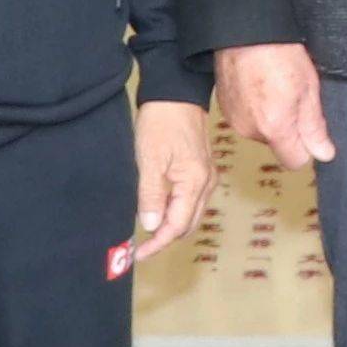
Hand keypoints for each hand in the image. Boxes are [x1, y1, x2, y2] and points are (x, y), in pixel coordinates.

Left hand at [128, 98, 214, 262]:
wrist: (175, 93)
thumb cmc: (161, 122)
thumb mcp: (149, 160)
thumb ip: (150, 195)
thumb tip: (150, 226)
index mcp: (194, 183)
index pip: (177, 226)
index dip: (158, 243)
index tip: (139, 253)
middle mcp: (206, 183)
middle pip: (188, 224)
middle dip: (165, 238)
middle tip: (141, 245)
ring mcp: (207, 176)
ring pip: (191, 214)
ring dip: (171, 225)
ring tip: (147, 229)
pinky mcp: (202, 169)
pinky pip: (192, 200)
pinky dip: (176, 210)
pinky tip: (159, 208)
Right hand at [217, 41, 333, 169]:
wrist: (244, 31)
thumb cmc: (280, 54)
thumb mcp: (308, 89)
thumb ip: (314, 127)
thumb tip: (324, 155)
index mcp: (274, 128)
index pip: (295, 161)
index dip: (307, 147)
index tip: (310, 126)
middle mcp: (250, 130)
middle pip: (278, 145)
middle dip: (288, 128)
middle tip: (293, 96)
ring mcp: (234, 120)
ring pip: (262, 131)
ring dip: (270, 117)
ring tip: (274, 86)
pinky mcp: (224, 108)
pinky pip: (246, 119)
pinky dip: (254, 108)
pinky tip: (258, 85)